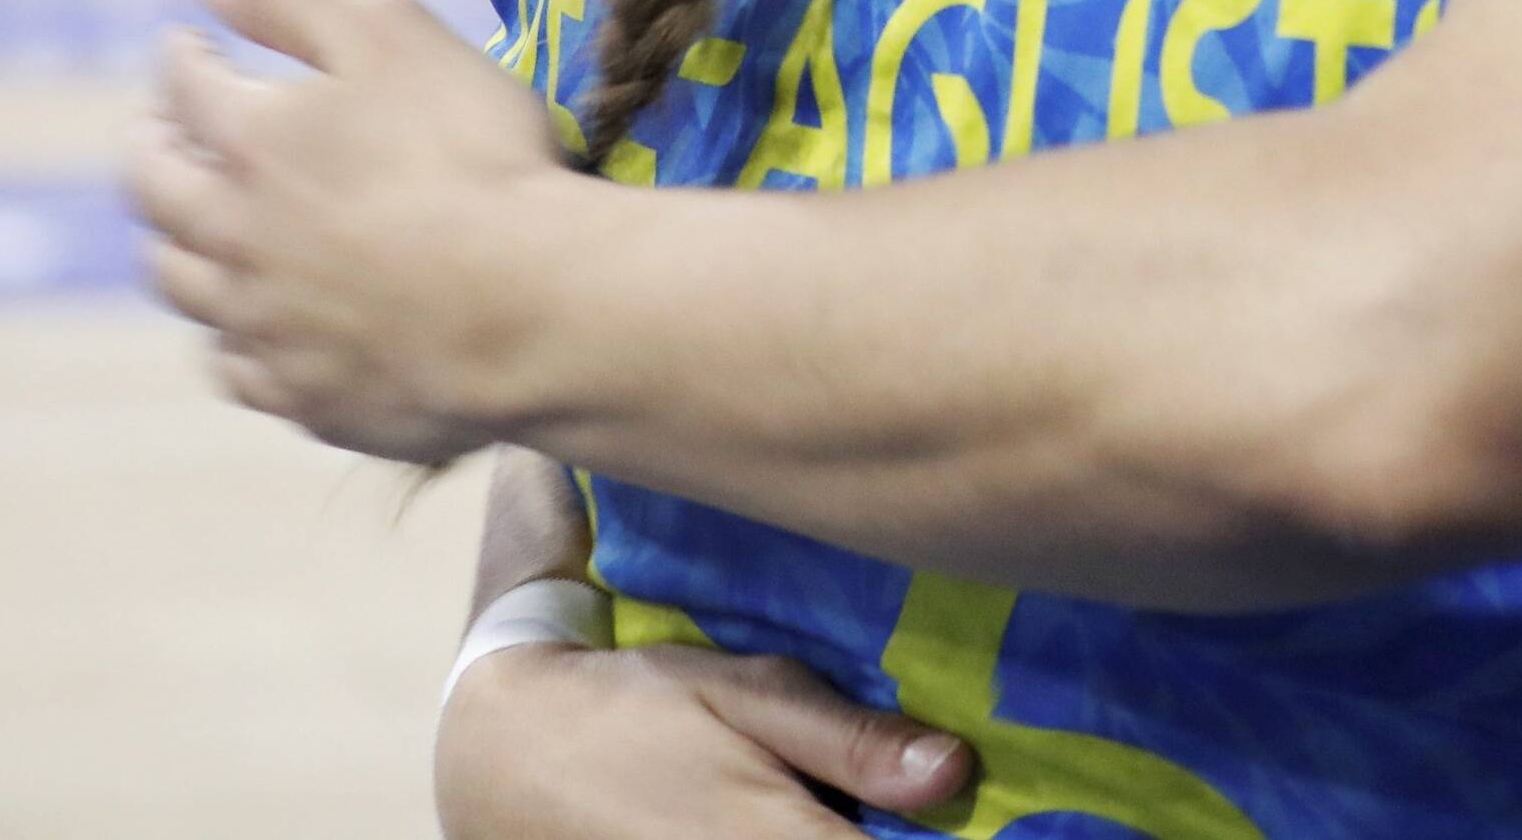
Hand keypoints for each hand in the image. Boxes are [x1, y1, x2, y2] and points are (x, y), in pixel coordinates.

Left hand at [133, 0, 574, 464]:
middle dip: (150, 150)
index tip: (187, 45)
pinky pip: (236, 367)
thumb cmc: (471, 154)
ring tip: (190, 230)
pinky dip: (231, 337)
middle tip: (157, 133)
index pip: (185, 86)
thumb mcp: (391, 36)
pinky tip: (250, 328)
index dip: (184, 57)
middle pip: (155, 192)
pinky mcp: (297, 394)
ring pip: (182, 285)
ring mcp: (257, 324)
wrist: (526, 305)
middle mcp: (229, 234)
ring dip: (176, 246)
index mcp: (250, 141)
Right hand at [443, 639, 975, 839]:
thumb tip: (957, 773)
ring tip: (892, 812)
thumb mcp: (748, 697)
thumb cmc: (638, 711)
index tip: (1019, 815)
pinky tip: (846, 820)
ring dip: (869, 837)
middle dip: (915, 838)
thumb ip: (851, 742)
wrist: (503, 757)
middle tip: (959, 808)